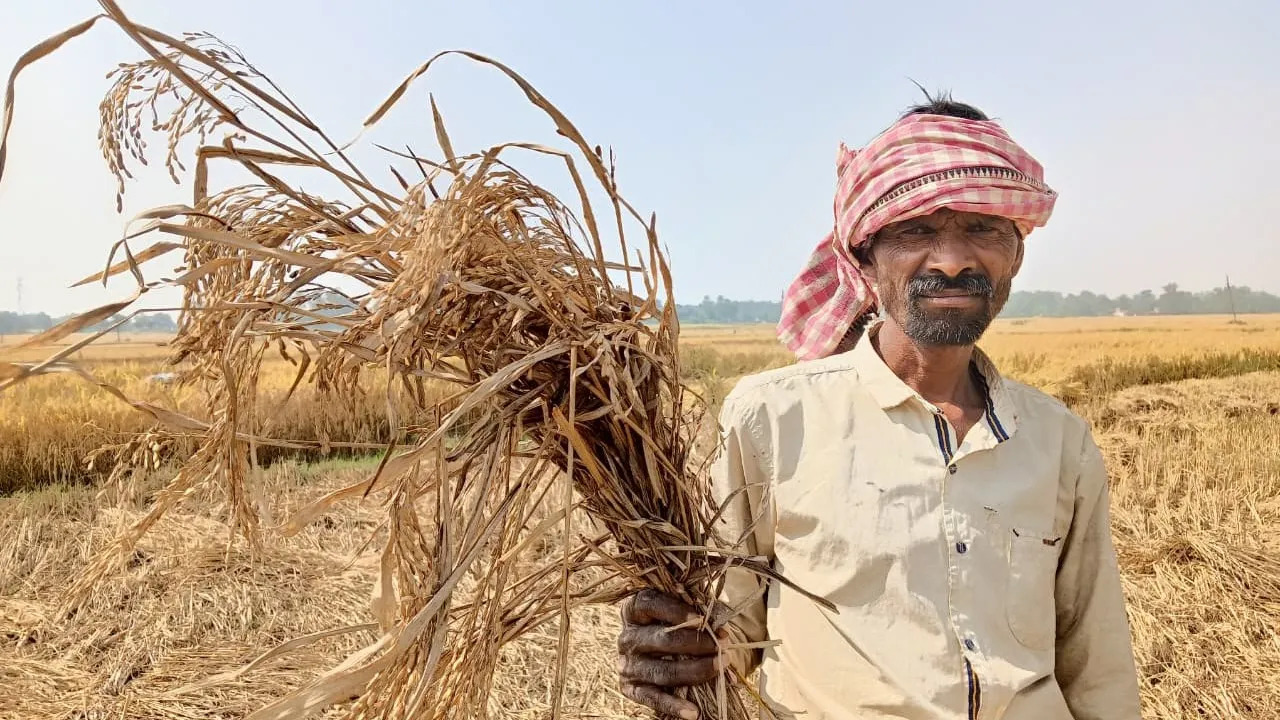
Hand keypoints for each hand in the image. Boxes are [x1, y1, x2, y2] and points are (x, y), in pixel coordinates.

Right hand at [617, 589, 721, 719]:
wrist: (661, 653)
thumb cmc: (675, 626)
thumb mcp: (679, 614)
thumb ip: (695, 616)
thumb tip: (721, 632)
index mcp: (634, 611)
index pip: (651, 605)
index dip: (676, 611)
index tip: (702, 618)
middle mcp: (627, 638)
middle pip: (661, 640)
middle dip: (696, 643)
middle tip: (722, 646)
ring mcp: (628, 665)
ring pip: (662, 671)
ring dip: (694, 670)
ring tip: (718, 667)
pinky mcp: (630, 688)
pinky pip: (652, 698)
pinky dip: (673, 705)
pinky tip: (694, 712)